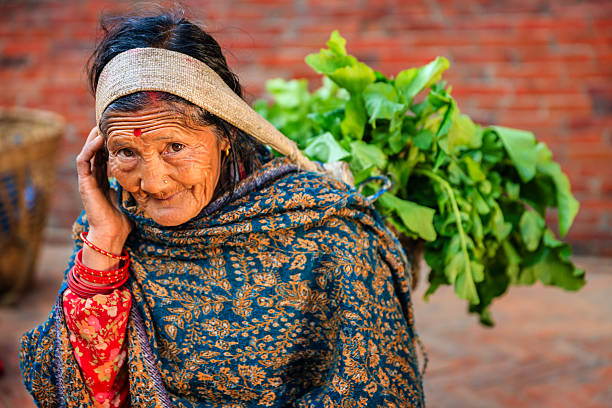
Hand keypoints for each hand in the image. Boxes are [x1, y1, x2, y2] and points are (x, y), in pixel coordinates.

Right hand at [76, 126, 131, 271]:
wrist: (111, 234)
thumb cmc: (123, 221)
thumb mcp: (132, 197)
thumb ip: (136, 187)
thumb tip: (153, 180)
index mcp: (104, 181)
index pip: (105, 157)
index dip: (111, 144)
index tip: (122, 131)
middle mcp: (94, 178)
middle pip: (95, 152)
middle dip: (102, 137)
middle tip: (111, 122)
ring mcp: (87, 180)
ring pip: (88, 152)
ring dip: (94, 138)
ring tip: (102, 124)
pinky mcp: (84, 183)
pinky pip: (84, 161)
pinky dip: (90, 148)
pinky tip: (99, 138)